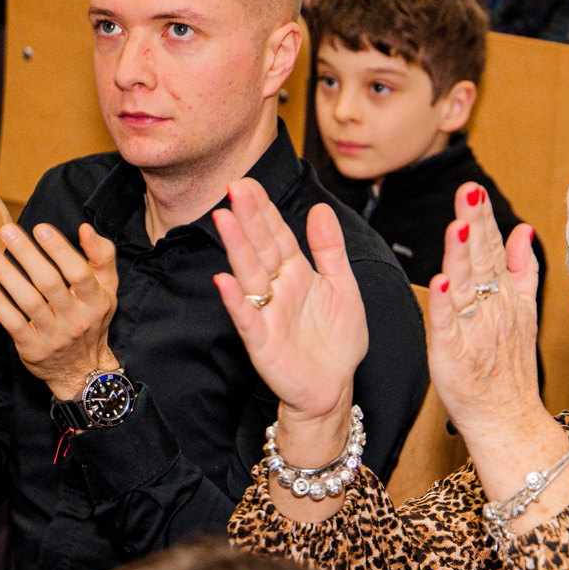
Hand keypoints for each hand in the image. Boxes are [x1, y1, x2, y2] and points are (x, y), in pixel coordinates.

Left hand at [0, 222, 119, 400]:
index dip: (59, 249)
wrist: (82, 370)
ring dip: (7, 275)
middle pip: (50, 283)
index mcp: (97, 301)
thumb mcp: (107, 290)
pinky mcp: (33, 349)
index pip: (79, 272)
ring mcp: (55, 336)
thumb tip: (85, 230)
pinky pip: (13, 323)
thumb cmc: (91, 319)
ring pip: (29, 301)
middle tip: (6, 231)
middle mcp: (77, 319)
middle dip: (26, 254)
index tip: (40, 228)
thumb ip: (102, 257)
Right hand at [213, 179, 369, 458]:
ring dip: (237, 248)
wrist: (335, 387)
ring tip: (224, 219)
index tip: (250, 182)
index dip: (265, 210)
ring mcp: (267, 314)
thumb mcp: (343, 287)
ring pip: (250, 275)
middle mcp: (277, 289)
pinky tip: (224, 280)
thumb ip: (330, 250)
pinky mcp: (262, 342)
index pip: (279, 235)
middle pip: (261, 248)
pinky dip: (236, 301)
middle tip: (236, 188)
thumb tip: (321, 208)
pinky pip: (247, 319)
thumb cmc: (337, 341)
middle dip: (249, 218)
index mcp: (297, 273)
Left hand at [424, 185, 541, 441]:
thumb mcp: (524, 311)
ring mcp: (473, 331)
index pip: (492, 249)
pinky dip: (444, 306)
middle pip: (480, 260)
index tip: (474, 188)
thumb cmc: (509, 365)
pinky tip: (440, 283)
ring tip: (458, 226)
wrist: (507, 416)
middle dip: (474, 224)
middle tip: (469, 192)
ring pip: (465, 287)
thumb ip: (522, 268)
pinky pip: (448, 328)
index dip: (483, 218)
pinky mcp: (454, 355)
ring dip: (461, 256)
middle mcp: (490, 308)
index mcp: (502, 295)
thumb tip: (522, 228)